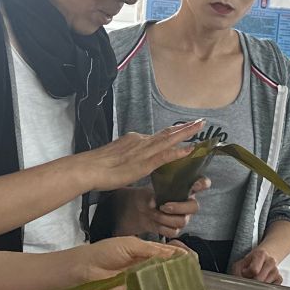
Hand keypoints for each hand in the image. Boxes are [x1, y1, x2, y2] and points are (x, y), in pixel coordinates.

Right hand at [74, 122, 207, 190]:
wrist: (88, 168)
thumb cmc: (97, 167)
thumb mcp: (115, 157)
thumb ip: (126, 156)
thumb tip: (130, 160)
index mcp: (133, 140)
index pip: (156, 136)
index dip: (172, 132)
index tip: (183, 128)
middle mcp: (140, 141)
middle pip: (166, 133)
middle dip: (184, 127)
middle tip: (200, 121)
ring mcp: (143, 152)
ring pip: (169, 140)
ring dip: (186, 134)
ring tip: (201, 127)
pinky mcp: (144, 164)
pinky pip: (165, 156)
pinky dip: (178, 152)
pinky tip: (190, 149)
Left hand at [78, 235, 185, 276]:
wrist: (88, 267)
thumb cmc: (107, 251)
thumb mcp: (131, 245)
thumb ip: (152, 250)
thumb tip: (173, 255)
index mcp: (147, 252)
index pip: (169, 253)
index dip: (180, 255)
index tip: (191, 258)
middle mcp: (148, 266)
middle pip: (168, 268)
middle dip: (180, 269)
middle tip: (193, 272)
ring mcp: (143, 280)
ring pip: (162, 282)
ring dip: (173, 283)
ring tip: (187, 283)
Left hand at [113, 180, 207, 239]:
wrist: (139, 211)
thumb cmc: (147, 197)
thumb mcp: (148, 193)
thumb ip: (152, 196)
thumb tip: (154, 202)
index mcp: (186, 188)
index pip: (202, 184)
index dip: (203, 184)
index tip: (197, 185)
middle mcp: (188, 203)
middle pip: (194, 208)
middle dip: (178, 208)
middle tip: (163, 206)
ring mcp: (183, 217)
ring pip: (182, 221)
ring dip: (164, 218)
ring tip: (152, 213)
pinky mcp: (176, 229)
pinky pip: (173, 232)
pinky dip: (161, 227)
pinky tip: (154, 222)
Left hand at [233, 244, 282, 284]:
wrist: (263, 258)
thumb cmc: (249, 263)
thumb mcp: (240, 264)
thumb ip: (238, 272)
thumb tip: (240, 283)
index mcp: (261, 254)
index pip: (254, 270)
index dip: (246, 274)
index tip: (244, 273)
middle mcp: (270, 261)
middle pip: (260, 279)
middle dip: (252, 282)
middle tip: (249, 279)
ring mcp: (276, 270)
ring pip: (266, 285)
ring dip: (258, 286)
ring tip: (255, 280)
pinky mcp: (279, 278)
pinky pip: (273, 287)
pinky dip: (265, 289)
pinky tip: (262, 283)